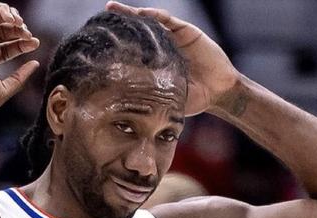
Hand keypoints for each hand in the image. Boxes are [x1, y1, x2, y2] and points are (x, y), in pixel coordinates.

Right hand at [0, 1, 39, 106]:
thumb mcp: (4, 90)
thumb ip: (20, 79)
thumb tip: (35, 64)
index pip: (7, 48)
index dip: (22, 44)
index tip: (35, 43)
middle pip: (4, 32)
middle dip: (20, 31)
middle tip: (29, 35)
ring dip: (14, 18)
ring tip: (21, 25)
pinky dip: (3, 9)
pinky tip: (12, 19)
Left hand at [105, 1, 238, 115]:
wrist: (219, 91)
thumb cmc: (193, 99)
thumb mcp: (165, 100)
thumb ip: (149, 99)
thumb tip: (123, 109)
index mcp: (155, 63)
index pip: (132, 50)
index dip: (117, 45)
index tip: (97, 43)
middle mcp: (162, 47)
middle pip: (137, 31)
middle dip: (120, 23)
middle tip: (102, 16)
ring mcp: (173, 37)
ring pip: (149, 21)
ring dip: (131, 14)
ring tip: (112, 8)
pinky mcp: (186, 31)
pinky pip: (168, 20)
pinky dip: (153, 15)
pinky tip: (140, 13)